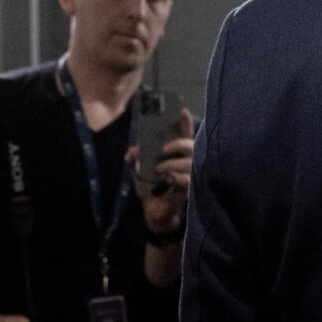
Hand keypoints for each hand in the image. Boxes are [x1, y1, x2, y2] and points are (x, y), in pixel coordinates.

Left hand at [143, 109, 194, 237]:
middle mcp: (187, 162)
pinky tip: (167, 179)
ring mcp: (192, 175)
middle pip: (190, 145)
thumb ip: (137, 160)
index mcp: (177, 155)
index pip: (185, 135)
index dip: (185, 122)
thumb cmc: (151, 189)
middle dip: (177, 144)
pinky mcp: (191, 189)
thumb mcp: (140, 172)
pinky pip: (186, 178)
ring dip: (171, 164)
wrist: (155, 212)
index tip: (182, 110)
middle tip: (163, 150)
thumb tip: (130, 153)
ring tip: (159, 170)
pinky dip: (175, 177)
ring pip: (188, 162)